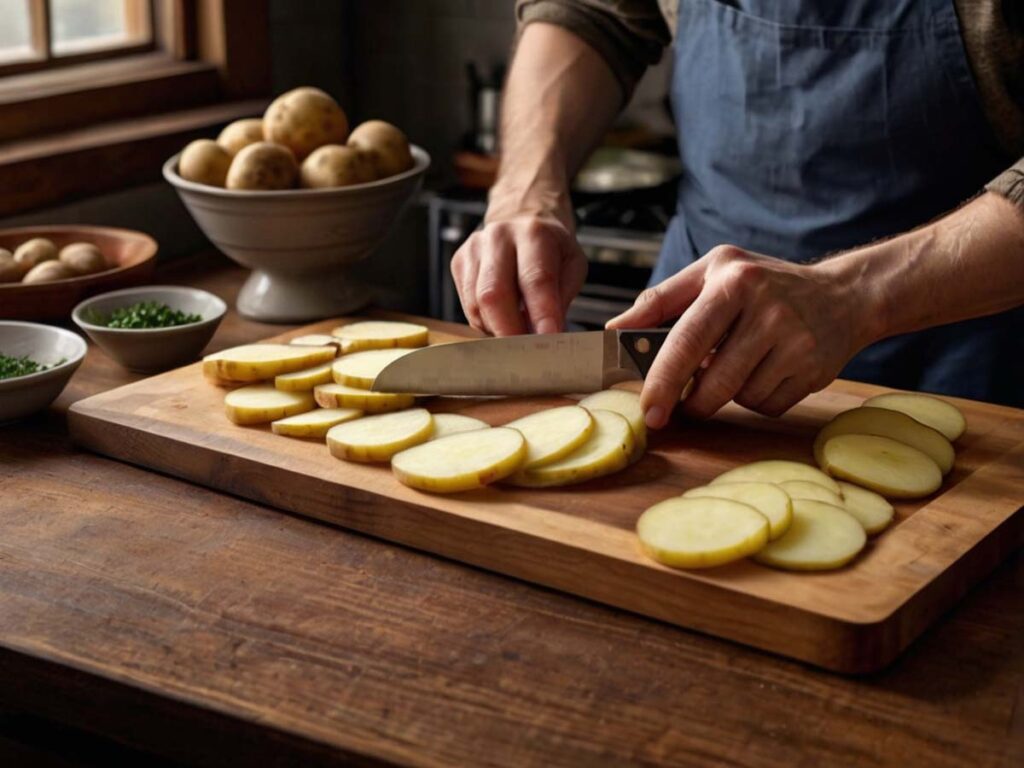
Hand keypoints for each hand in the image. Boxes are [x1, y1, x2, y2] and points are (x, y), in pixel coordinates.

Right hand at [451, 213, 587, 334]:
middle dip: (510, 331)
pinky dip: (485, 322)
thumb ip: (561, 299)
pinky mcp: (458, 263)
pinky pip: (467, 305)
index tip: (548, 341)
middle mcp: (499, 237)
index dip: (541, 314)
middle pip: (494, 294)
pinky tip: (501, 320)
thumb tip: (549, 336)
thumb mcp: (572, 266)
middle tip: (526, 354)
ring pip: (477, 304)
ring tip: (517, 335)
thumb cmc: (551, 250)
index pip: (536, 279)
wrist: (521, 219)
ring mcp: (474, 249)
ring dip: (497, 329)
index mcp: (534, 233)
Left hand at [608, 245, 872, 426]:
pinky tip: (766, 372)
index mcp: (733, 281)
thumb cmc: (762, 284)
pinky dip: (757, 399)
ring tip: (738, 365)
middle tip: (685, 402)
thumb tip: (615, 330)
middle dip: (693, 401)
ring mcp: (796, 342)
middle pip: (714, 381)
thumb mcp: (711, 273)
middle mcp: (768, 309)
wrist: (842, 295)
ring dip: (728, 395)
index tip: (649, 410)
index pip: (687, 339)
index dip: (663, 380)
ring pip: (739, 398)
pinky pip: (766, 406)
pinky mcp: (814, 370)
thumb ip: (660, 300)